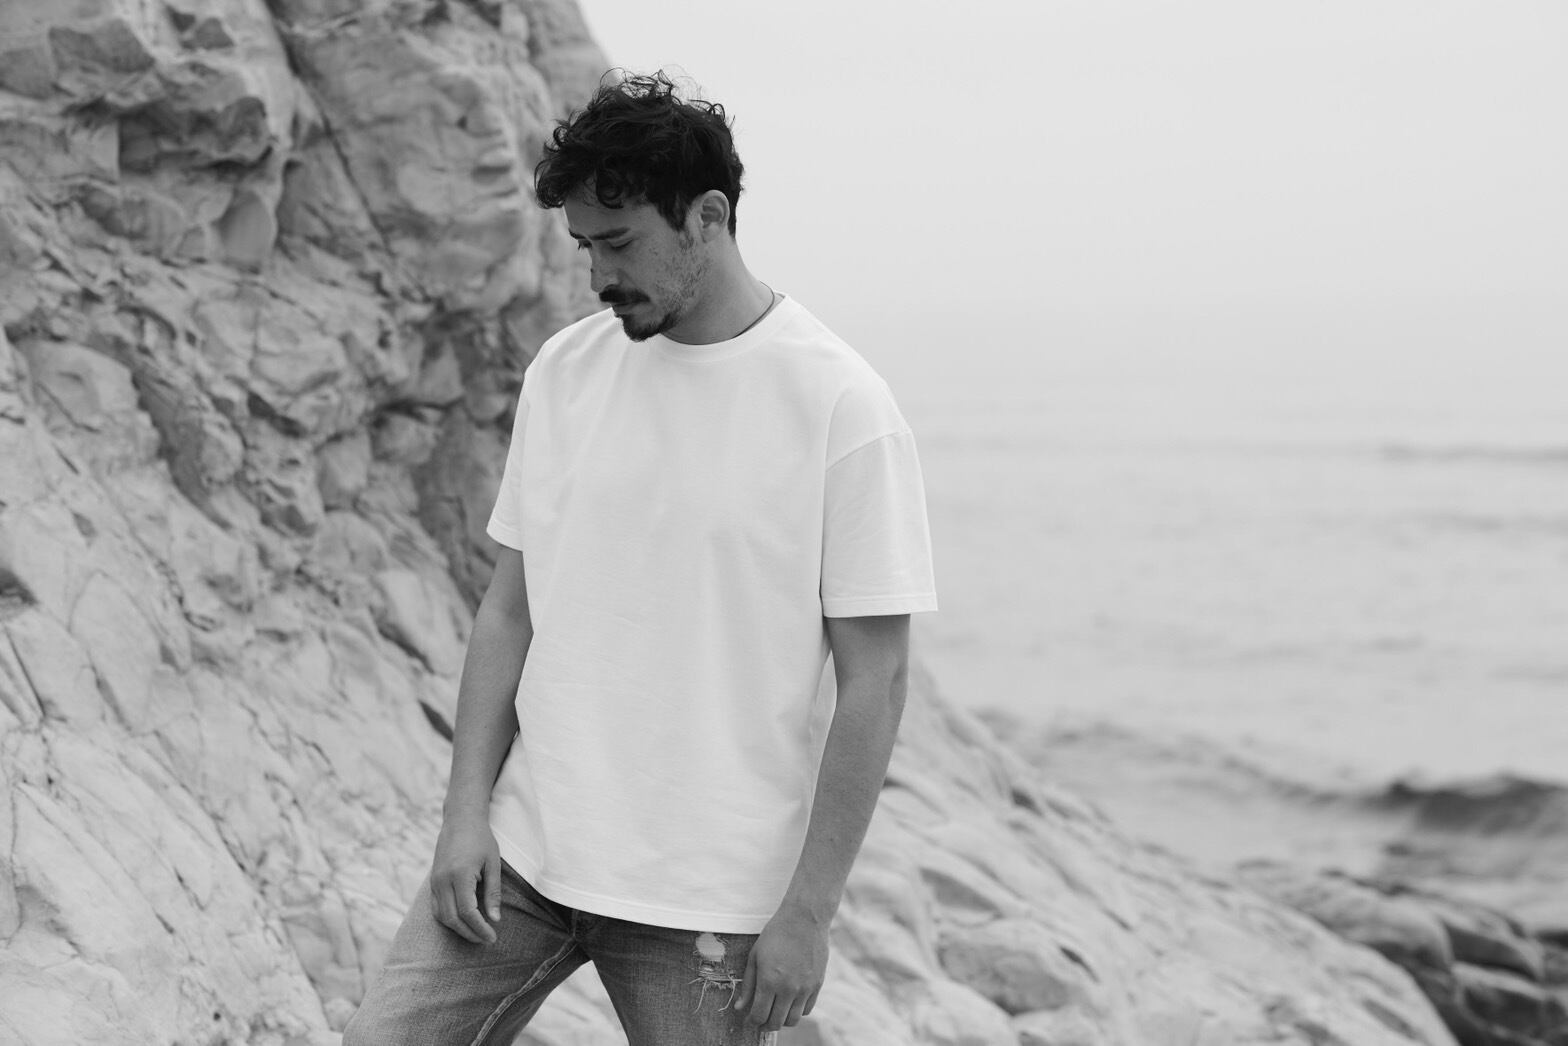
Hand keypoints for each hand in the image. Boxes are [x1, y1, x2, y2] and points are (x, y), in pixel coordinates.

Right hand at [429, 815, 501, 944]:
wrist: (460, 820)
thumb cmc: (481, 839)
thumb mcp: (493, 864)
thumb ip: (493, 893)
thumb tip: (495, 919)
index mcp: (459, 875)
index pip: (467, 912)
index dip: (480, 928)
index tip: (492, 937)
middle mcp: (443, 880)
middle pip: (452, 919)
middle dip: (469, 933)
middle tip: (486, 940)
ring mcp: (434, 881)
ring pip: (441, 916)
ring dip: (458, 929)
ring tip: (476, 934)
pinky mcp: (432, 881)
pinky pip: (437, 908)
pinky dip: (448, 919)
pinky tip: (463, 922)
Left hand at [735, 905, 829, 1030]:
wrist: (804, 918)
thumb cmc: (775, 934)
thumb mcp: (755, 957)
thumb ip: (748, 985)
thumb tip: (740, 1008)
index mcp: (769, 981)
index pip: (759, 1015)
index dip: (752, 1022)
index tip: (749, 1020)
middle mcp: (788, 988)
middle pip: (776, 1022)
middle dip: (765, 1025)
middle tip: (760, 1019)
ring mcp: (805, 988)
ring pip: (793, 1020)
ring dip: (782, 1020)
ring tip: (775, 1012)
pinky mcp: (817, 985)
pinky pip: (807, 1009)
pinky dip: (796, 1011)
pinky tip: (789, 1002)